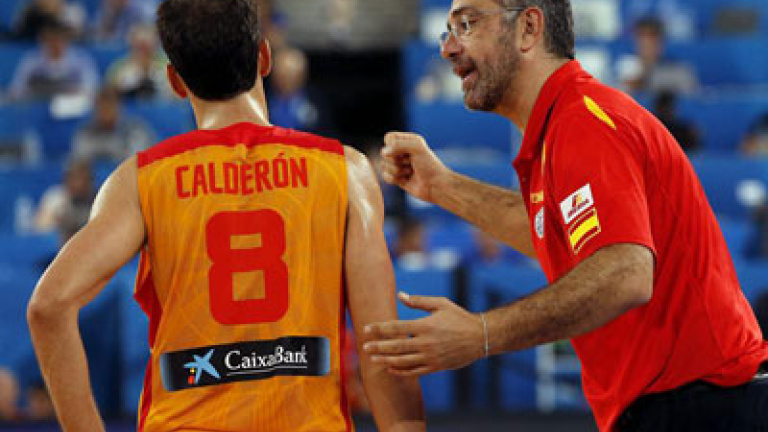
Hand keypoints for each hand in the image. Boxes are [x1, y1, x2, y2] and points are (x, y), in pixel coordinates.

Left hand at [362, 292, 484, 375]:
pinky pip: (414, 371)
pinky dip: (400, 371)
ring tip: (373, 359)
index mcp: (425, 326)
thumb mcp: (440, 304)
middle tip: (364, 347)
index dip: (379, 329)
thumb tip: (400, 295)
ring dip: (385, 360)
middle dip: (378, 347)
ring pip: (402, 361)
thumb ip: (418, 301)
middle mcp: (426, 343)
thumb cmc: (459, 317)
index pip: (396, 328)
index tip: (367, 329)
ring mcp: (430, 357)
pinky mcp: (435, 367)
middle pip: (395, 346)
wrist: (480, 337)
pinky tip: (390, 368)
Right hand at [380, 132, 450, 202]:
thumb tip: (384, 152)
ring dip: (398, 170)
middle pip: (384, 153)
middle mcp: (401, 151)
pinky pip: (385, 176)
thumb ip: (399, 144)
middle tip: (411, 163)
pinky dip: (395, 179)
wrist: (436, 185)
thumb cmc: (430, 165)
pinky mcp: (396, 178)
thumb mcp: (417, 148)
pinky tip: (406, 179)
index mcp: (407, 140)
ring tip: (411, 172)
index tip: (404, 150)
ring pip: (384, 165)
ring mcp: (398, 165)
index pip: (389, 138)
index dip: (392, 145)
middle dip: (397, 160)